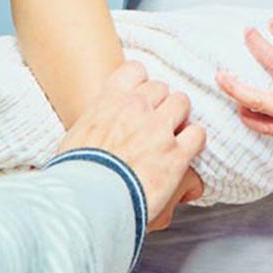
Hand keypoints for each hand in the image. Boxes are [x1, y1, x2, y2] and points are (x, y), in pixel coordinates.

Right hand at [58, 61, 205, 225]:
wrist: (88, 202)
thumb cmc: (75, 176)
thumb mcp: (76, 136)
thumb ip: (96, 122)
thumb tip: (98, 128)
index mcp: (110, 99)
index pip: (135, 70)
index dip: (141, 85)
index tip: (141, 100)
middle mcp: (136, 107)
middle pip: (161, 87)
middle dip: (160, 105)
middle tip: (155, 125)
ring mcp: (158, 129)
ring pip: (182, 103)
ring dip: (179, 117)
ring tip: (172, 136)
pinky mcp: (175, 154)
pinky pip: (197, 134)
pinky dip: (194, 141)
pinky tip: (186, 152)